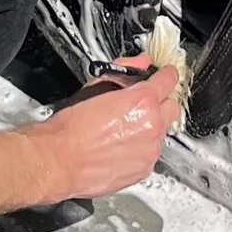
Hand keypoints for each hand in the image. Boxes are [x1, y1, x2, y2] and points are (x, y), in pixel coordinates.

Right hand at [33, 67, 180, 201]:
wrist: (58, 160)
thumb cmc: (71, 127)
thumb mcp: (95, 86)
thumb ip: (124, 70)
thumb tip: (140, 62)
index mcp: (142, 100)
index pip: (170, 79)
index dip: (166, 75)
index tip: (163, 76)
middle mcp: (152, 125)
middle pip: (172, 106)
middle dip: (161, 102)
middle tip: (143, 103)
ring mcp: (150, 150)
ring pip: (163, 131)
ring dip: (152, 127)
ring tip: (126, 129)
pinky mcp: (145, 169)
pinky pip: (152, 153)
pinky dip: (143, 148)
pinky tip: (123, 146)